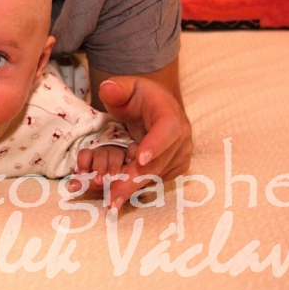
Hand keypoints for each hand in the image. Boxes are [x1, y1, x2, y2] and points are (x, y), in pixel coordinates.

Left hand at [71, 143, 137, 194]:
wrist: (127, 183)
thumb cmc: (106, 184)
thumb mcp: (94, 185)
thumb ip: (84, 184)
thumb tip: (70, 188)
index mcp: (93, 159)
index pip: (85, 154)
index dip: (83, 163)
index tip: (82, 174)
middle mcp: (105, 154)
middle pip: (100, 154)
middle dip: (99, 167)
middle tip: (99, 181)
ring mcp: (120, 154)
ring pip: (115, 153)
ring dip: (114, 165)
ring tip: (114, 177)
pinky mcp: (134, 154)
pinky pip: (134, 148)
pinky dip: (133, 153)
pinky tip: (132, 163)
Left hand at [99, 77, 192, 209]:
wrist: (154, 107)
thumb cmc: (138, 96)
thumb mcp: (125, 87)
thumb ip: (116, 88)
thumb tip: (107, 89)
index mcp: (170, 114)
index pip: (167, 129)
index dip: (155, 145)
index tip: (140, 160)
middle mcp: (181, 137)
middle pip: (159, 160)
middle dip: (135, 179)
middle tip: (114, 196)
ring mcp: (180, 154)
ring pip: (157, 175)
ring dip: (134, 189)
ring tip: (112, 202)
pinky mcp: (174, 167)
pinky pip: (156, 180)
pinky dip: (137, 188)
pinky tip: (118, 197)